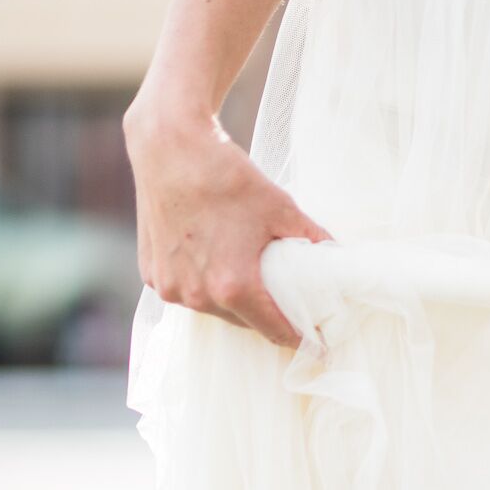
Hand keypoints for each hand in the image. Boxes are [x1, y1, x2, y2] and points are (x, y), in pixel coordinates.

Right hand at [124, 97, 329, 346]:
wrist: (169, 144)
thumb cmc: (226, 174)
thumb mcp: (280, 207)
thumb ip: (312, 238)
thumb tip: (336, 256)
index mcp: (233, 286)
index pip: (275, 331)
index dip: (300, 339)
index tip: (317, 345)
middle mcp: (199, 295)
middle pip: (245, 323)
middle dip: (266, 317)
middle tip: (285, 305)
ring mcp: (172, 288)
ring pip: (214, 310)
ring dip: (233, 302)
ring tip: (247, 280)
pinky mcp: (152, 275)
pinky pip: (187, 293)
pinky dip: (203, 286)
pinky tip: (213, 266)